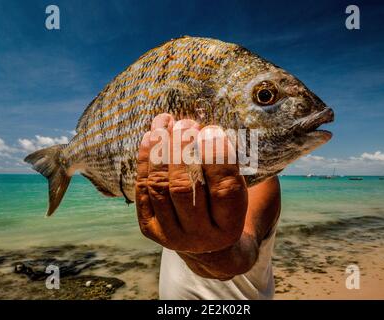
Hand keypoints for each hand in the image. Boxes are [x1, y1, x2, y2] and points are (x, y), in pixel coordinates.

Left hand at [135, 113, 247, 252]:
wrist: (206, 241)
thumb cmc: (226, 205)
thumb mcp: (242, 189)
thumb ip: (236, 165)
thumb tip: (227, 128)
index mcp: (229, 226)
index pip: (223, 190)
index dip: (217, 157)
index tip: (212, 129)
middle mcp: (199, 235)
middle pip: (184, 189)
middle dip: (182, 150)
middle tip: (186, 123)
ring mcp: (170, 234)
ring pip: (159, 187)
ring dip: (160, 149)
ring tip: (165, 122)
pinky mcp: (149, 228)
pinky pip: (142, 189)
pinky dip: (145, 159)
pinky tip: (151, 137)